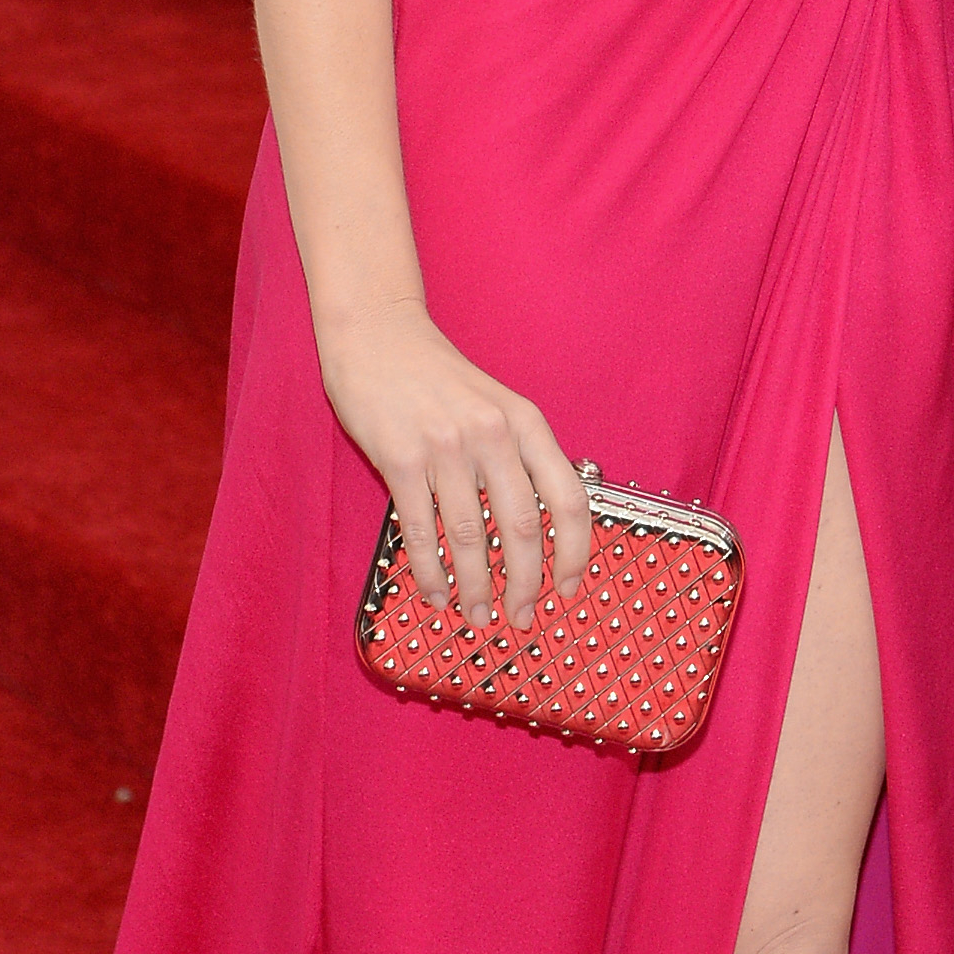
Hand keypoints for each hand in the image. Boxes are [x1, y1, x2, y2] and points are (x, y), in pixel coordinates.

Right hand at [318, 297, 591, 631]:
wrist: (378, 335)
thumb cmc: (437, 377)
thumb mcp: (495, 406)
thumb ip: (517, 457)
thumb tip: (536, 533)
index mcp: (524, 421)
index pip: (567, 496)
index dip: (574, 551)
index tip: (571, 588)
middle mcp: (491, 433)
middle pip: (522, 527)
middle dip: (524, 585)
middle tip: (520, 619)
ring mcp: (445, 446)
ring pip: (470, 537)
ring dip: (475, 588)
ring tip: (477, 616)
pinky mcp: (400, 459)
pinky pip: (421, 531)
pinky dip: (430, 572)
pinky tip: (435, 594)